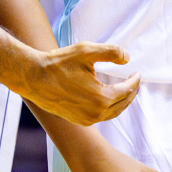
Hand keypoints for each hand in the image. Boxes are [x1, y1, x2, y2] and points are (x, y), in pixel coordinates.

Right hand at [21, 42, 139, 125]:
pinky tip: (107, 99)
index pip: (127, 90)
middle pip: (123, 104)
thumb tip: (127, 58)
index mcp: (102, 98)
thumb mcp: (86, 51)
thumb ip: (111, 52)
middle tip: (134, 81)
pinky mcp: (78, 120)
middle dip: (131, 92)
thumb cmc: (58, 63)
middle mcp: (96, 113)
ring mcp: (87, 119)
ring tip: (125, 90)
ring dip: (121, 102)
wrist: (33, 78)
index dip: (135, 80)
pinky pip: (101, 116)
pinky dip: (109, 108)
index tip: (137, 72)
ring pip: (112, 113)